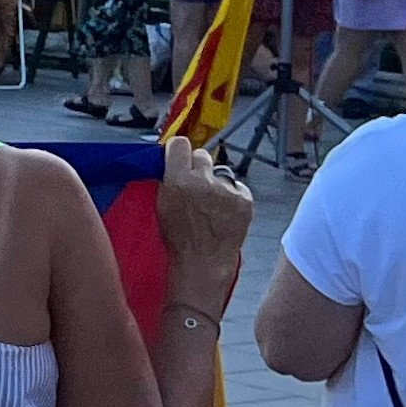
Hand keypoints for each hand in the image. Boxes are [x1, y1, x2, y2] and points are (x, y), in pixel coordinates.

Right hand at [157, 139, 253, 301]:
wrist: (203, 262)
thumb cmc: (178, 239)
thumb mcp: (161, 205)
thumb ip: (168, 181)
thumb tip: (173, 163)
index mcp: (177, 180)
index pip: (180, 144)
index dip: (179, 151)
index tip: (179, 158)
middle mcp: (203, 180)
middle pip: (202, 155)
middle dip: (198, 167)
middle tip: (196, 184)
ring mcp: (226, 190)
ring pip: (221, 173)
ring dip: (216, 184)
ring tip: (212, 205)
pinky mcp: (244, 199)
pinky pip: (237, 187)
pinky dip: (232, 197)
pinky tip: (225, 212)